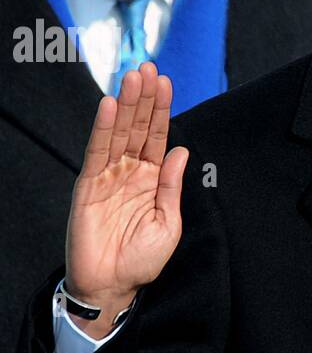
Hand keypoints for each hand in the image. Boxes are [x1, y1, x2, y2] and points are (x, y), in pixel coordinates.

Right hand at [65, 61, 187, 338]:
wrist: (113, 285)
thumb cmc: (142, 259)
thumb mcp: (168, 223)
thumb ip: (171, 185)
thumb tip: (181, 150)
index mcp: (151, 178)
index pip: (157, 136)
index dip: (161, 109)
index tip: (165, 81)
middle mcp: (129, 171)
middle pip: (137, 127)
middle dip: (143, 98)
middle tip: (148, 67)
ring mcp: (108, 176)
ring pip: (118, 132)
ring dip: (125, 104)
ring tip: (132, 77)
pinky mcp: (89, 185)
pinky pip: (97, 151)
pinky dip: (102, 128)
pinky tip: (109, 106)